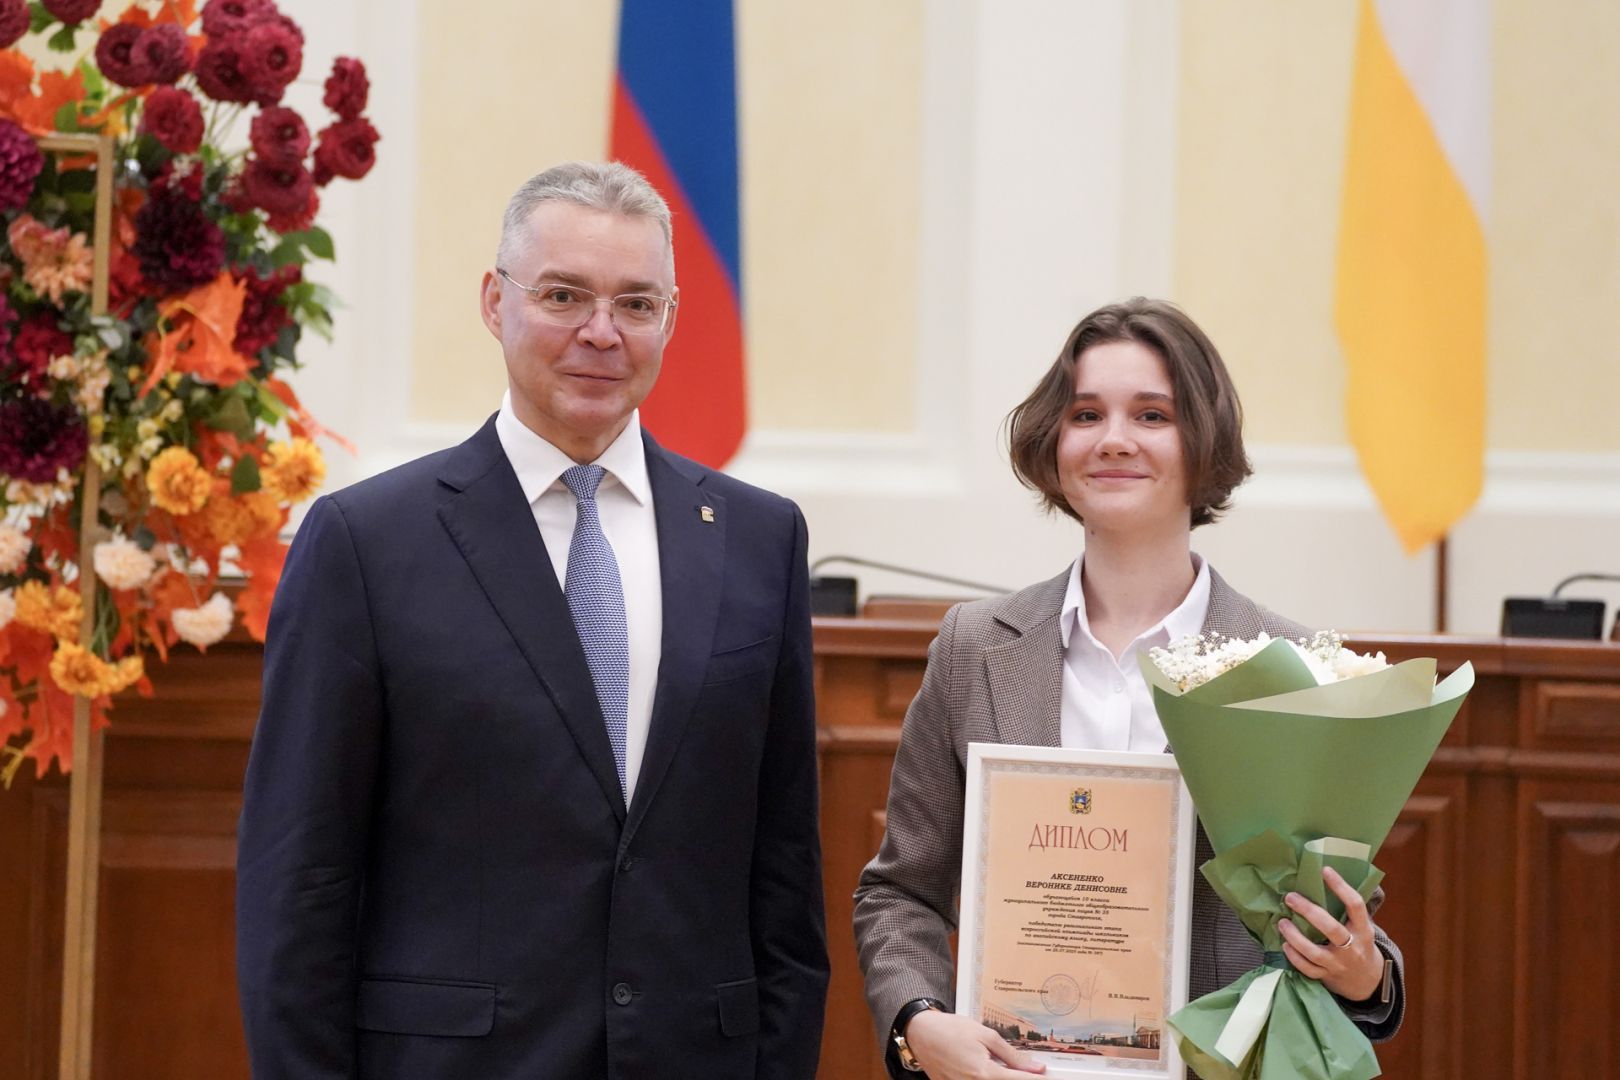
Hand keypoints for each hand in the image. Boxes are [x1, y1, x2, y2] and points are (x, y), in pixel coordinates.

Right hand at [904, 1009, 1046, 1078]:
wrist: (922, 1033)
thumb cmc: (952, 1030)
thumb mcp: (986, 1035)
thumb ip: (1012, 1055)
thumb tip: (1034, 1068)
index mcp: (983, 1072)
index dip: (1033, 1079)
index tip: (1044, 1076)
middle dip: (1015, 1077)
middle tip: (1020, 1069)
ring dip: (1000, 1077)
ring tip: (995, 1065)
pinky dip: (984, 1077)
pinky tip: (984, 1069)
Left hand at [1280, 866, 1384, 1000]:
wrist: (1368, 981)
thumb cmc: (1359, 944)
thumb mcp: (1361, 927)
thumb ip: (1347, 911)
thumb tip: (1322, 878)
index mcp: (1363, 930)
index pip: (1355, 905)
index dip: (1341, 887)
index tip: (1324, 870)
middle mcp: (1352, 947)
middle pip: (1331, 928)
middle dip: (1309, 911)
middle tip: (1290, 897)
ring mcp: (1338, 964)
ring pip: (1315, 952)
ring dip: (1295, 937)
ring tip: (1282, 922)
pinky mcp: (1327, 976)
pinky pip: (1308, 969)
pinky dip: (1294, 957)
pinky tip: (1285, 944)